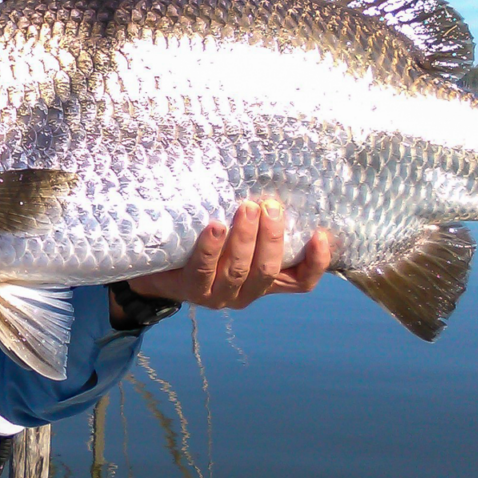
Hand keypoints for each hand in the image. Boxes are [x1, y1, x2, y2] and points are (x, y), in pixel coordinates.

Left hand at [124, 199, 330, 311]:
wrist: (157, 270)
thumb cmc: (205, 245)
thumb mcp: (237, 237)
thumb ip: (258, 223)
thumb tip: (277, 181)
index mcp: (264, 282)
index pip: (301, 282)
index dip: (316, 263)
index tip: (320, 234)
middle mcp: (245, 293)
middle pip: (269, 272)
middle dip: (272, 237)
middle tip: (270, 206)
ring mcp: (218, 295)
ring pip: (239, 271)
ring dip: (245, 238)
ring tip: (246, 208)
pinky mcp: (190, 290)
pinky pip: (203, 269)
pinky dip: (211, 247)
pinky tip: (216, 226)